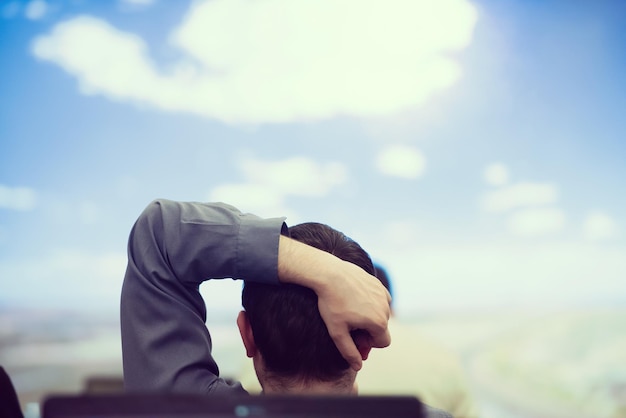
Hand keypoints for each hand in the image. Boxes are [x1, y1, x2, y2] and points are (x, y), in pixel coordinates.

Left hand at [278, 236, 391, 370]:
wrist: (329, 274)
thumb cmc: (331, 303)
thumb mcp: (337, 332)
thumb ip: (349, 352)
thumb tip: (358, 366)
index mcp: (378, 322)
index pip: (382, 343)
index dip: (368, 343)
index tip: (354, 336)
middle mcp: (385, 308)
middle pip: (382, 328)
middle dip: (369, 330)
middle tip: (349, 325)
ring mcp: (382, 294)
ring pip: (381, 313)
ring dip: (369, 316)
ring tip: (351, 312)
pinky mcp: (377, 283)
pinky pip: (379, 299)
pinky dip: (370, 303)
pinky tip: (353, 300)